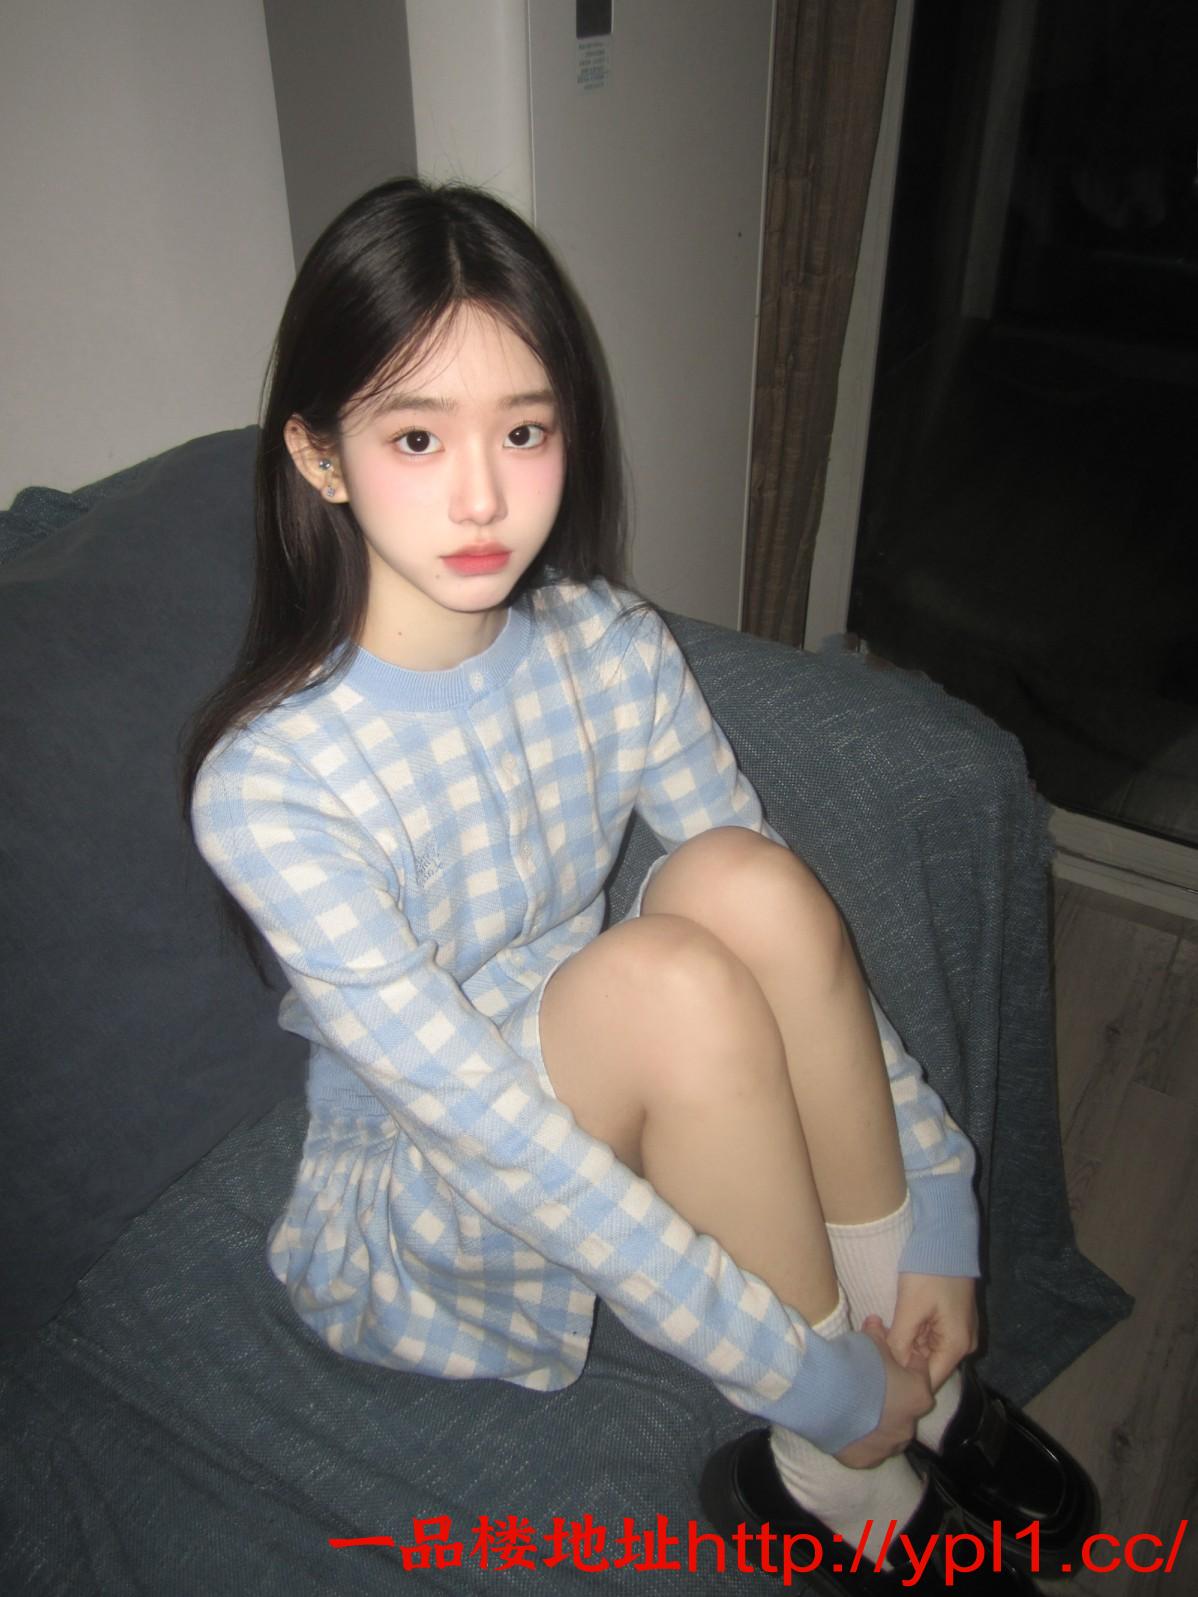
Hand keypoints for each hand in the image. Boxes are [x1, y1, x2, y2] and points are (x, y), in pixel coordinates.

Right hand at [835, 1317, 933, 1468]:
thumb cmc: (854, 1366)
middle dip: (895, 1392)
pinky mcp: (867, 1461)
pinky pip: (869, 1447)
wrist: (823, 1398)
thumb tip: (877, 1321)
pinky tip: (848, 1423)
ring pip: (890, 1430)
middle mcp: (910, 1424)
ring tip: (858, 1403)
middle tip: (873, 1379)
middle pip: (907, 1404)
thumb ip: (877, 1333)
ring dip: (880, 1418)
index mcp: (918, 1393)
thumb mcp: (868, 1342)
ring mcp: (889, 1446)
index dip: (906, 1359)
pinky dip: (863, 1436)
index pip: (920, 1371)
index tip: (893, 1353)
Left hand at [888, 1272, 977, 1391]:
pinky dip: (914, 1333)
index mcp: (957, 1346)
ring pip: (928, 1350)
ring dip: (907, 1344)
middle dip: (904, 1359)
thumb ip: (901, 1341)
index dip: (905, 1379)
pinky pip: (931, 1336)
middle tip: (877, 1351)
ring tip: (883, 1336)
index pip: (930, 1379)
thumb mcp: (910, 1308)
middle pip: (929, 1364)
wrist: (947, 1241)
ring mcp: (960, 1332)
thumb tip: (890, 1366)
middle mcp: (964, 1344)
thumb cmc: (929, 1273)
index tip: (881, 1374)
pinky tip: (897, 1325)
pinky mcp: (953, 1320)